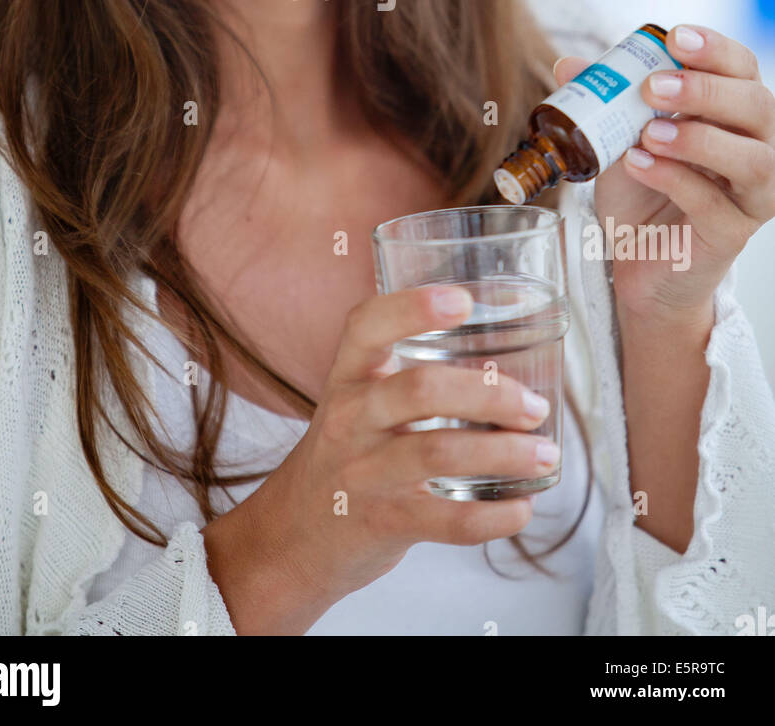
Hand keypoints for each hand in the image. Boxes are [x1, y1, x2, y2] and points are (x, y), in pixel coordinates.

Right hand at [227, 285, 555, 620]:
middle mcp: (350, 418)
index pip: (366, 326)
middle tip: (534, 407)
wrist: (293, 536)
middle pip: (421, 389)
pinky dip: (496, 516)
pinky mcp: (383, 523)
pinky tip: (523, 507)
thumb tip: (508, 359)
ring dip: (506, 453)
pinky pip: (449, 520)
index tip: (464, 301)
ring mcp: (365, 472)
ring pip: (440, 452)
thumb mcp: (356, 404)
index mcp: (347, 378)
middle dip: (491, 394)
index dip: (412, 307)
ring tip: (545, 454)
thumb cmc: (345, 456)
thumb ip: (407, 377)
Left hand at [554, 24, 774, 321]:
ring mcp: (751, 195)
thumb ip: (601, 99)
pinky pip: (714, 204)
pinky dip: (674, 179)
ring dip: (698, 139)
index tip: (676, 37)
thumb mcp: (616, 136)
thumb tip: (569, 65)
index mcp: (734, 113)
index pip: (743, 68)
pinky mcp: (731, 234)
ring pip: (753, 160)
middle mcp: (757, 148)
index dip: (715, 49)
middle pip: (758, 106)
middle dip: (706, 90)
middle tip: (654, 87)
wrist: (635, 257)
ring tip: (648, 133)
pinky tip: (638, 165)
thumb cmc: (641, 189)